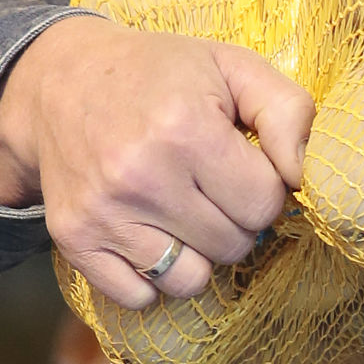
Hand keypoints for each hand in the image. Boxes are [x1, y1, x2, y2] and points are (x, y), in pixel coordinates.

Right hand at [0, 16, 313, 306]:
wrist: (62, 79)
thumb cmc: (162, 74)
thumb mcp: (232, 66)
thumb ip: (287, 111)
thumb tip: (301, 177)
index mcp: (186, 128)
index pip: (264, 203)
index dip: (264, 186)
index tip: (241, 164)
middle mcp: (141, 176)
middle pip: (232, 246)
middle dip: (234, 219)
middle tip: (211, 184)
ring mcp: (103, 213)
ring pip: (189, 281)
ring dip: (197, 254)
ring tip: (182, 210)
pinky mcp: (74, 240)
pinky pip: (137, 298)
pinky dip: (150, 277)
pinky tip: (148, 233)